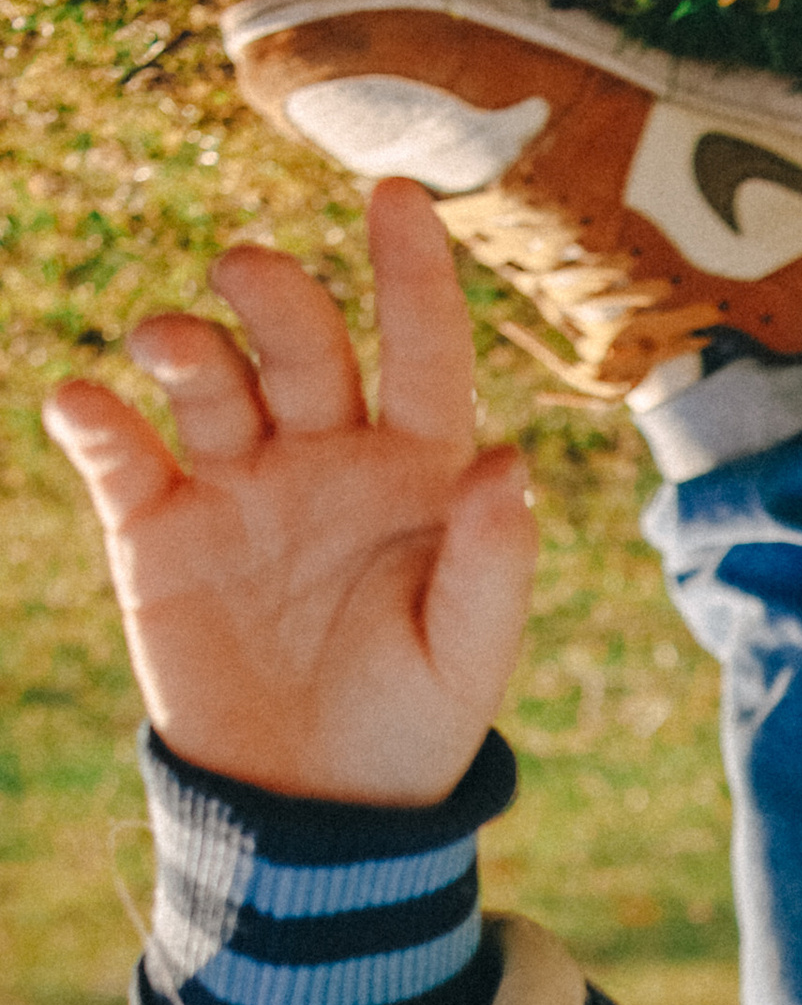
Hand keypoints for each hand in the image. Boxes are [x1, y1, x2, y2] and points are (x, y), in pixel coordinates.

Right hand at [42, 177, 536, 805]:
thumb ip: (491, 562)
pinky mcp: (157, 530)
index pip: (420, 350)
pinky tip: (87, 406)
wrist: (311, 810)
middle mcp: (324, 458)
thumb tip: (511, 462)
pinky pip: (119, 450)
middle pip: (298, 339)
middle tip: (244, 273)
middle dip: (271, 294)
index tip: (396, 194)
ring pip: (206, 375)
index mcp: (416, 475)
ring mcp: (237, 486)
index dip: (412, 272)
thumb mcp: (466, 657)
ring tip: (169, 347)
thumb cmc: (411, 729)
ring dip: (184, 343)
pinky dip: (94, 416)